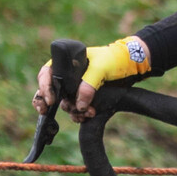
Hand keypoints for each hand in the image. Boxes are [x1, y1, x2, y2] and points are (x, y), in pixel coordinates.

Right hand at [30, 36, 146, 124]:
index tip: (50, 99)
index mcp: (68, 63)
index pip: (47, 73)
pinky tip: (87, 116)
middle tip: (47, 112)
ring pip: (65, 104)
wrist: (131, 66)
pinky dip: (79, 115)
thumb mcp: (101, 68)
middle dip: (50, 103)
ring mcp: (77, 88)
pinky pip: (76, 111)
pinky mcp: (86, 99)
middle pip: (50, 91)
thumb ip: (88, 85)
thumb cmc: (114, 59)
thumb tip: (79, 105)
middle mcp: (69, 76)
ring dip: (72, 111)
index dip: (44, 87)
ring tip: (86, 112)